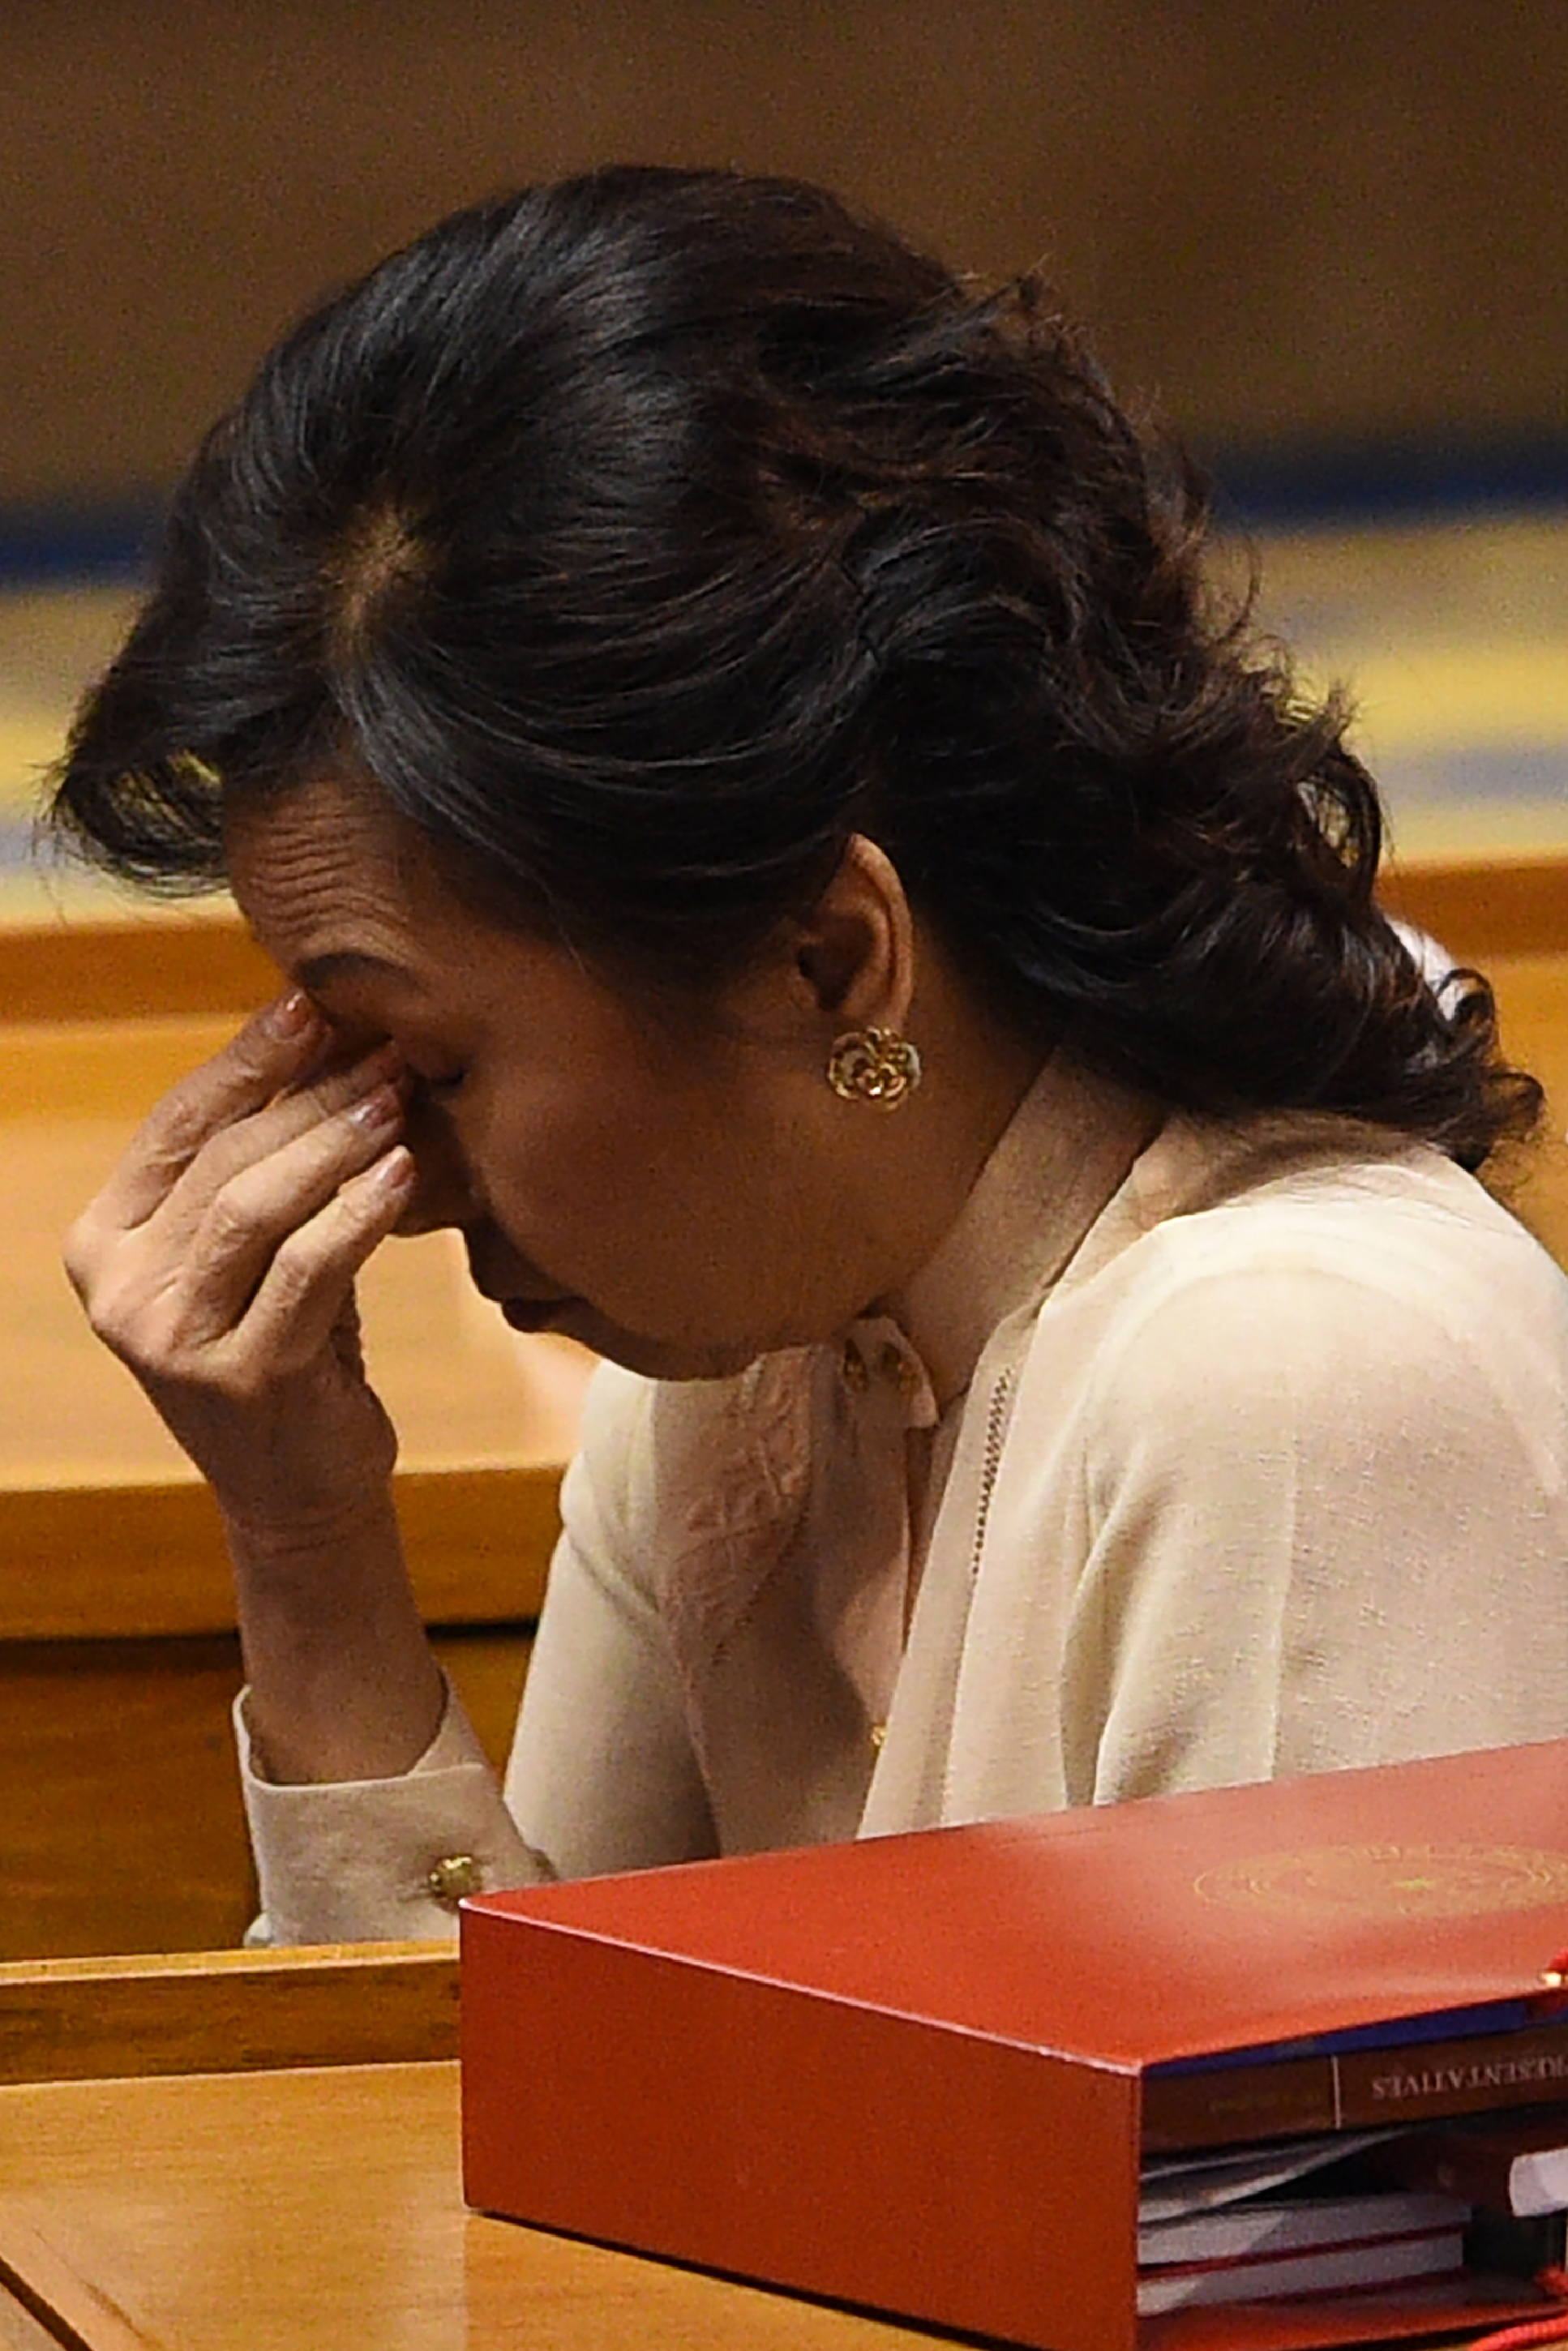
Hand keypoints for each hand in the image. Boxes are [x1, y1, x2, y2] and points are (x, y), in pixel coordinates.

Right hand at [64, 992, 419, 1537]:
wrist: (299, 1492)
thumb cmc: (286, 1345)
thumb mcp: (256, 1250)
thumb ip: (263, 1162)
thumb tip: (323, 1032)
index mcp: (104, 1241)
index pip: (175, 1124)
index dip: (246, 1058)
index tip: (312, 1003)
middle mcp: (122, 1291)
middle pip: (222, 1159)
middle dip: (308, 1094)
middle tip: (383, 1050)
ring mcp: (174, 1339)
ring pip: (256, 1207)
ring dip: (334, 1142)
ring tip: (396, 1097)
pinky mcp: (242, 1378)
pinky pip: (308, 1269)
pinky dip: (359, 1214)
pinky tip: (404, 1174)